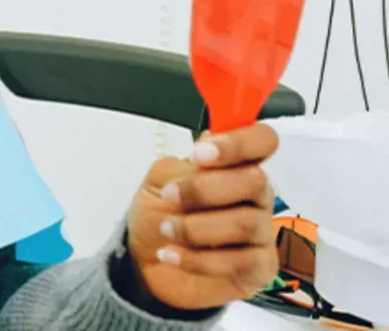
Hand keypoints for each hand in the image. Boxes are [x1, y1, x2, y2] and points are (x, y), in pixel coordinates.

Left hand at [125, 124, 279, 311]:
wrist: (145, 263)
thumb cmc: (158, 215)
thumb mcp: (159, 181)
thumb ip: (185, 165)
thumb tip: (207, 150)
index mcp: (234, 164)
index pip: (261, 140)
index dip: (238, 143)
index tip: (201, 154)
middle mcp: (254, 195)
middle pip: (255, 181)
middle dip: (205, 189)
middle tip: (170, 196)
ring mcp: (261, 232)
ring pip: (247, 224)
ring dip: (197, 227)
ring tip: (167, 229)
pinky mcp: (259, 268)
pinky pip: (241, 262)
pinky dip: (198, 258)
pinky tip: (172, 254)